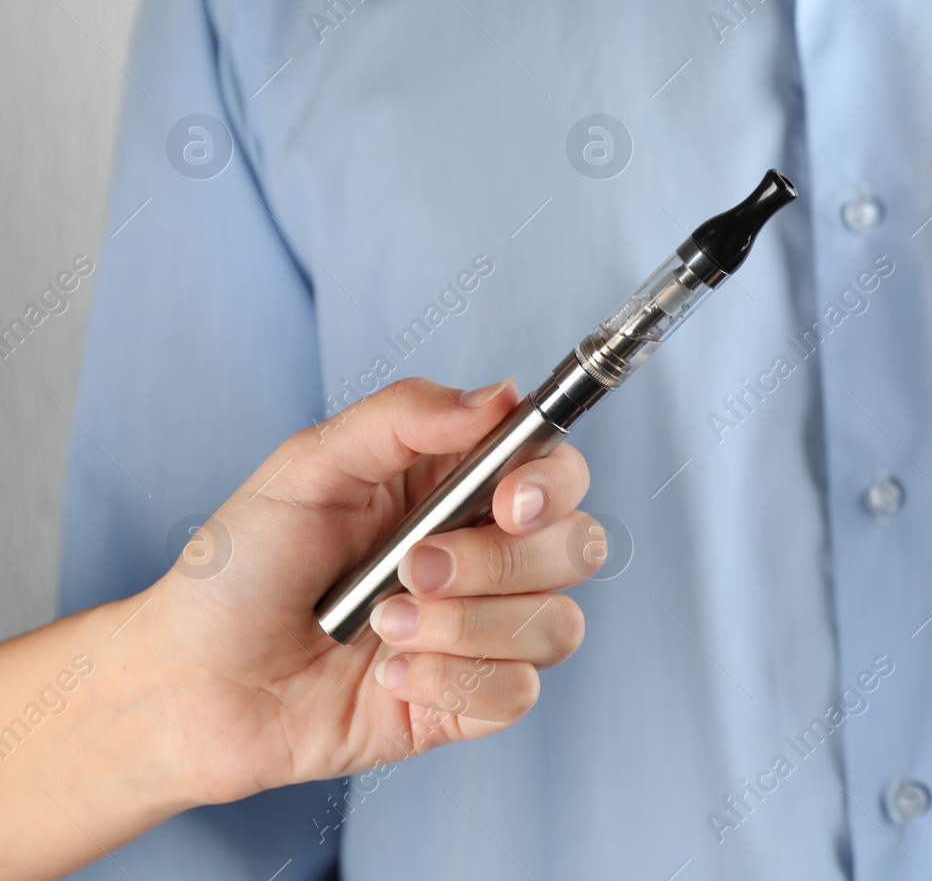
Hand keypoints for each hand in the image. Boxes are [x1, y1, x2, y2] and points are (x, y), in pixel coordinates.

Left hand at [140, 377, 598, 805]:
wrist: (188, 681)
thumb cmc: (240, 569)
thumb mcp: (307, 467)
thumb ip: (402, 417)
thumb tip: (500, 395)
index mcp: (456, 490)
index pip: (558, 472)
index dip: (553, 485)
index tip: (509, 501)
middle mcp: (484, 557)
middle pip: (577, 548)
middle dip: (498, 563)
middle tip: (411, 568)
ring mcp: (482, 632)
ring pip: (555, 624)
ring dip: (467, 628)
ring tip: (383, 628)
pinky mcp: (467, 702)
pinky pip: (516, 693)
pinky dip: (453, 682)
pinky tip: (390, 675)